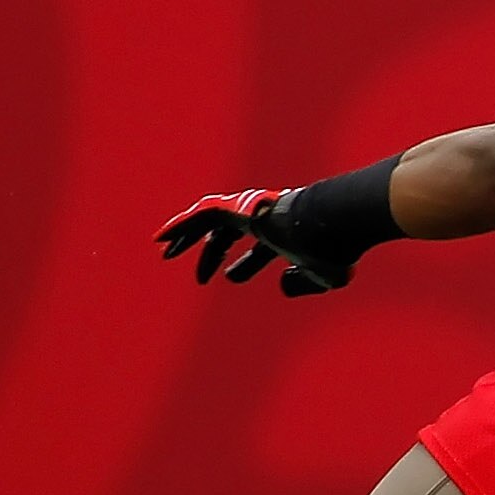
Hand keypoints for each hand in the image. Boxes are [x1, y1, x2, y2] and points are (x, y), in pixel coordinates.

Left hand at [154, 188, 353, 296]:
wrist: (331, 225)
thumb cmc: (332, 251)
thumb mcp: (324, 276)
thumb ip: (305, 283)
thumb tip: (283, 286)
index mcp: (284, 235)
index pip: (260, 248)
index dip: (243, 266)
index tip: (229, 277)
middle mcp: (264, 220)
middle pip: (229, 234)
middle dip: (212, 252)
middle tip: (200, 277)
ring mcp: (250, 212)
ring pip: (209, 221)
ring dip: (185, 237)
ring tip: (164, 250)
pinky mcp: (238, 208)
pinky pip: (201, 214)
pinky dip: (180, 225)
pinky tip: (162, 238)